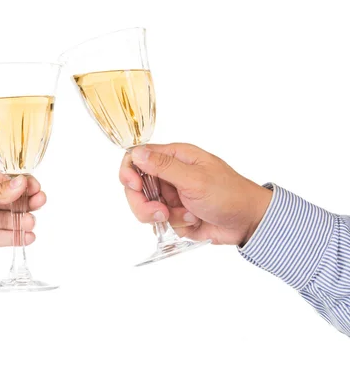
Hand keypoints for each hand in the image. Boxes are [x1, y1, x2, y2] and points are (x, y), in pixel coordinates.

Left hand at [0, 166, 45, 275]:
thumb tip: (21, 184)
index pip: (3, 179)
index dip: (21, 183)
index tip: (35, 188)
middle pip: (8, 198)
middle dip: (25, 201)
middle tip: (39, 202)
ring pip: (6, 218)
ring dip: (20, 220)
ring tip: (30, 223)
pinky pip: (0, 237)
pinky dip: (14, 236)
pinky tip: (27, 236)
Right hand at [119, 143, 271, 245]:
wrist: (248, 222)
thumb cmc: (229, 194)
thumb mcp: (195, 179)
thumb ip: (163, 166)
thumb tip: (136, 152)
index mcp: (174, 157)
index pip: (136, 158)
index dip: (129, 172)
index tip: (134, 186)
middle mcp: (169, 174)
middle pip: (136, 187)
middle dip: (144, 204)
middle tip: (160, 213)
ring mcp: (171, 195)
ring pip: (145, 207)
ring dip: (164, 216)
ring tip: (186, 217)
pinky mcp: (174, 214)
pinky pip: (159, 221)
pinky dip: (175, 224)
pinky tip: (193, 221)